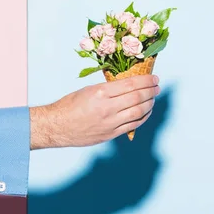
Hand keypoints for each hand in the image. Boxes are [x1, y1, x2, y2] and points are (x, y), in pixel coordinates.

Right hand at [30, 75, 159, 148]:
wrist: (57, 126)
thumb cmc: (70, 105)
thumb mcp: (89, 90)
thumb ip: (109, 89)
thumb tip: (129, 86)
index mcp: (101, 92)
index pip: (131, 84)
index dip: (146, 81)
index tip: (154, 78)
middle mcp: (107, 108)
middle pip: (138, 98)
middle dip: (151, 91)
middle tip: (157, 87)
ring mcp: (110, 123)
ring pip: (138, 112)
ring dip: (149, 104)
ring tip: (153, 99)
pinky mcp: (110, 134)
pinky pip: (133, 125)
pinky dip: (142, 118)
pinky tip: (146, 112)